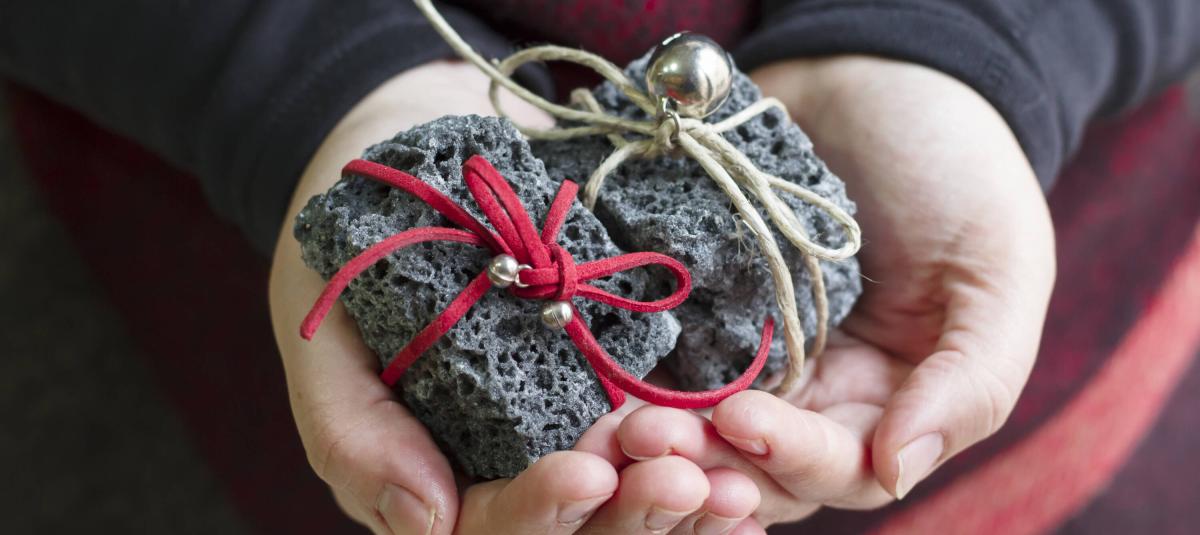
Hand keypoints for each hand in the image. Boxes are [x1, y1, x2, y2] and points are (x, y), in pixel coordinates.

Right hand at [268, 61, 763, 534]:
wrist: (412, 184)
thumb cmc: (348, 264)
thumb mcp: (325, 343)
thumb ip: (355, 439)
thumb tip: (425, 524)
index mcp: (433, 488)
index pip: (486, 528)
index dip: (539, 512)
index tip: (587, 469)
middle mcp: (502, 484)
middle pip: (574, 534)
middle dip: (630, 516)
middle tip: (687, 481)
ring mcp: (559, 448)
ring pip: (623, 509)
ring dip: (679, 508)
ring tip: (733, 491)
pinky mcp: (606, 407)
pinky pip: (654, 458)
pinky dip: (702, 474)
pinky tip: (746, 483)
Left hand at [615, 55, 1056, 527]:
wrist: (881, 74)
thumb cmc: (960, 168)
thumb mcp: (999, 269)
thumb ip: (972, 379)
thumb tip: (898, 471)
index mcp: (897, 399)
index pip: (843, 468)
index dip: (794, 459)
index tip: (743, 419)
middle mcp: (821, 391)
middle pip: (760, 464)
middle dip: (711, 459)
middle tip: (654, 436)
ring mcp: (757, 352)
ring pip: (703, 427)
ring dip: (665, 435)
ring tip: (623, 423)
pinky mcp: (703, 310)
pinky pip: (665, 360)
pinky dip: (633, 380)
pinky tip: (602, 384)